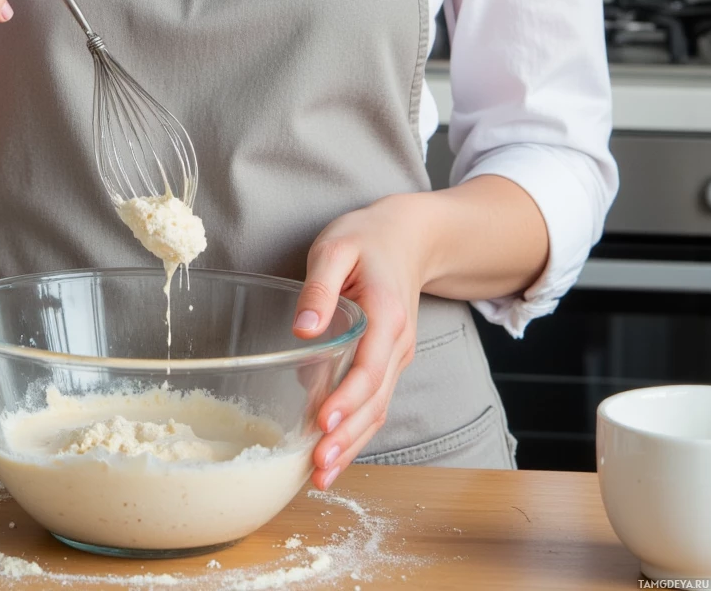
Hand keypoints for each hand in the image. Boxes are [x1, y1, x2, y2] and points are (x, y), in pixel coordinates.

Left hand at [292, 197, 427, 489]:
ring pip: (378, 409)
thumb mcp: (335, 247)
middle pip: (375, 400)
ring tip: (321, 474)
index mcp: (386, 314)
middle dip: (348, 436)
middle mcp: (397, 343)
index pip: (370, 367)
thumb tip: (302, 330)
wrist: (408, 237)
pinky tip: (334, 453)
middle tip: (318, 466)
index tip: (324, 421)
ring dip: (352, 443)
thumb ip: (319, 287)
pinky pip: (375, 403)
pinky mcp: (387, 363)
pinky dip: (358, 431)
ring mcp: (396, 357)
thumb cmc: (366, 239)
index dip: (348, 398)